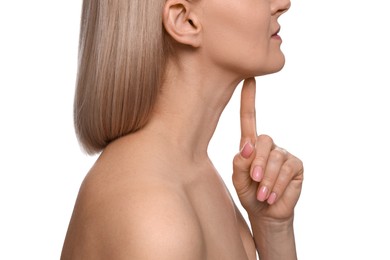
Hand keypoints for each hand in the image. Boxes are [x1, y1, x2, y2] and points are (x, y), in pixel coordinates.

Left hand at [232, 78, 302, 221]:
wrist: (265, 213)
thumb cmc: (250, 194)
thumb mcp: (238, 180)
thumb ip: (239, 163)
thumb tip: (248, 145)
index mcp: (252, 145)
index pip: (250, 118)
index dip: (248, 99)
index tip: (248, 78)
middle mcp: (269, 146)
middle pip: (264, 141)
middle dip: (258, 163)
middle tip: (254, 181)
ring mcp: (284, 154)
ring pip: (276, 159)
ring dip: (267, 180)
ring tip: (262, 194)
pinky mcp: (297, 165)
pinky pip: (287, 170)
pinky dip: (277, 185)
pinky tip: (272, 195)